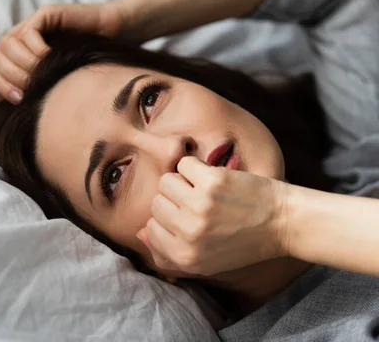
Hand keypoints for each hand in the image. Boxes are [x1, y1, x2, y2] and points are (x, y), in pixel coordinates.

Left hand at [0, 2, 126, 103]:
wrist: (115, 39)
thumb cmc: (88, 67)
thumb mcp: (57, 84)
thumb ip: (37, 93)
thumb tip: (17, 116)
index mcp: (17, 57)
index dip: (0, 86)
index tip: (18, 101)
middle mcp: (20, 40)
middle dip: (10, 78)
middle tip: (28, 92)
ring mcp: (31, 25)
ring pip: (7, 45)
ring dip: (23, 66)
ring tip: (42, 77)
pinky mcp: (45, 15)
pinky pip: (28, 33)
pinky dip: (36, 50)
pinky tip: (51, 59)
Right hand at [137, 156, 288, 275]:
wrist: (285, 223)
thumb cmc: (244, 243)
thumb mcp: (206, 262)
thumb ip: (168, 254)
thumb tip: (140, 232)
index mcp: (185, 257)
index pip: (150, 229)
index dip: (167, 221)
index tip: (188, 220)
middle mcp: (189, 233)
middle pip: (156, 204)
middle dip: (174, 202)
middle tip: (201, 206)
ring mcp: (199, 206)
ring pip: (166, 182)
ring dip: (183, 182)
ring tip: (204, 190)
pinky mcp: (212, 182)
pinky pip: (184, 164)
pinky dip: (196, 167)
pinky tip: (213, 178)